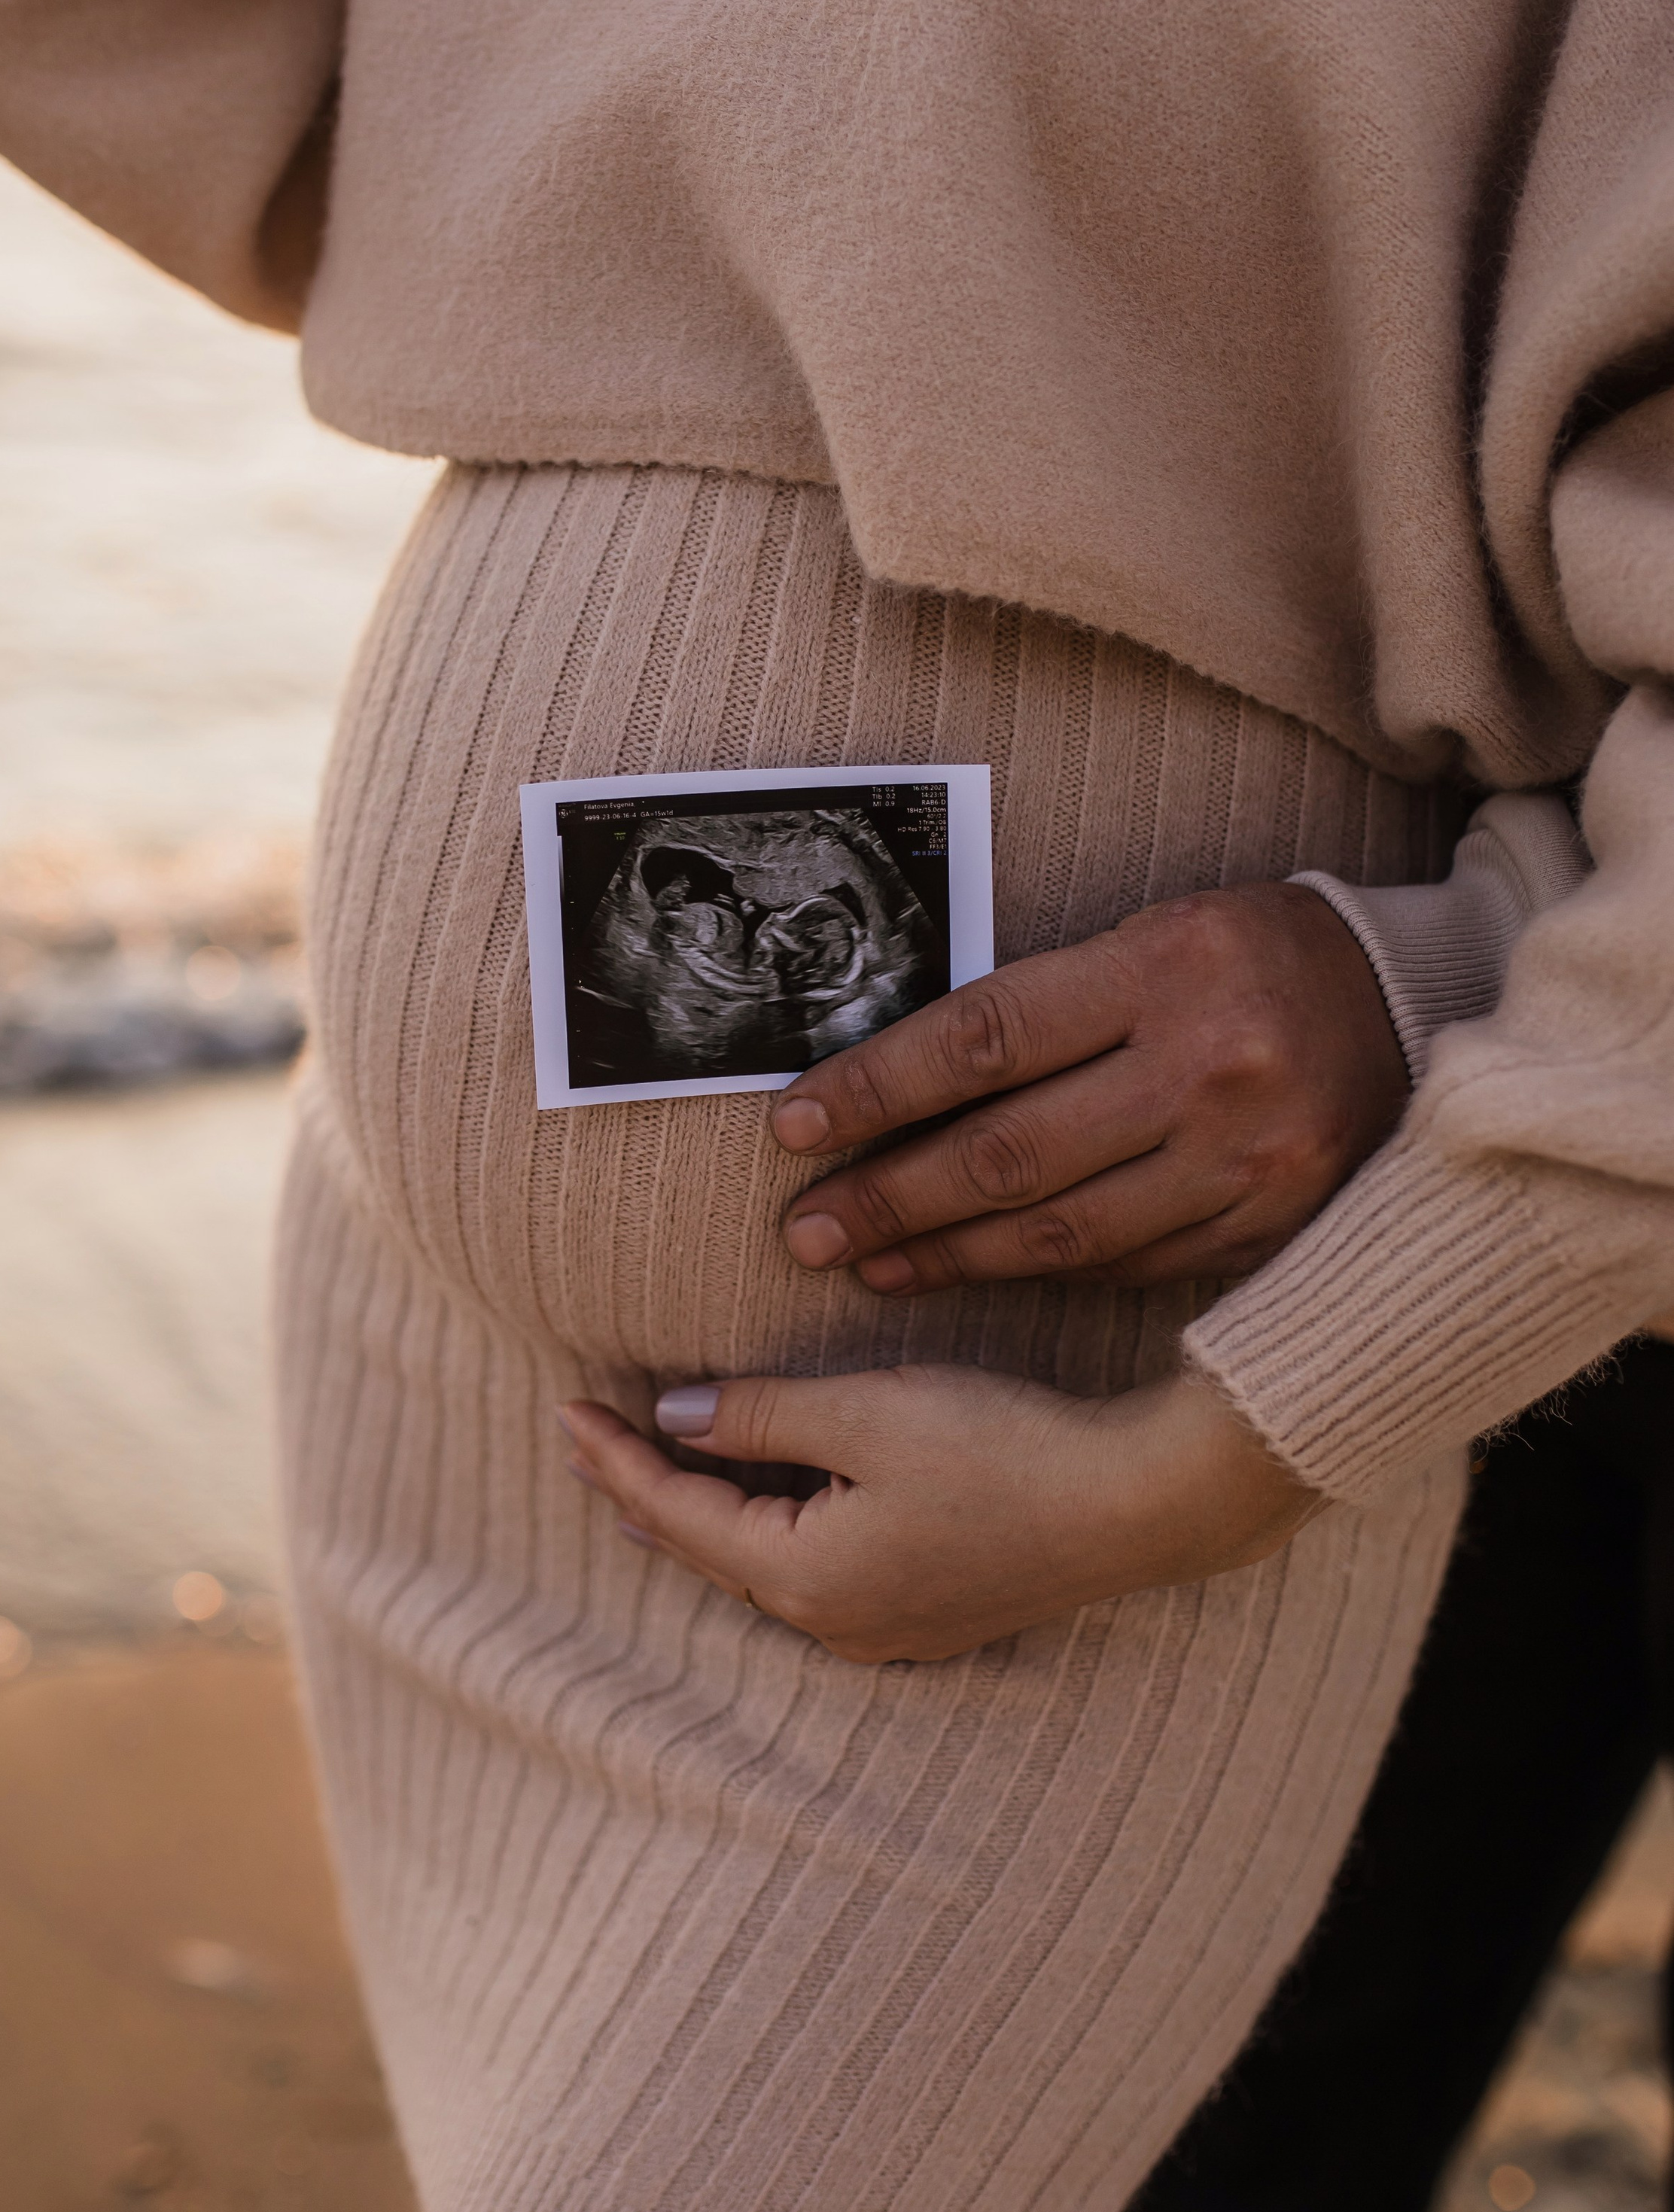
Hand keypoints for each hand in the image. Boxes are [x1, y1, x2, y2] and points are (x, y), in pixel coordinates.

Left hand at [559, 1368, 1316, 1662]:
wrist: (1134, 1505)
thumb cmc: (1003, 1449)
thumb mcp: (865, 1414)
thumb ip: (757, 1417)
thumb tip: (674, 1418)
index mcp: (804, 1577)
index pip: (676, 1512)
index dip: (615, 1458)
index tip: (564, 1411)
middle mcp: (834, 1623)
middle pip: (711, 1551)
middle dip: (646, 1493)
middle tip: (587, 1446)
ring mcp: (886, 1629)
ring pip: (761, 1567)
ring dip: (707, 1516)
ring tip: (652, 1482)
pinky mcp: (929, 1614)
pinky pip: (814, 1574)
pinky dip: (770, 1531)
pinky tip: (766, 1509)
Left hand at [768, 882, 1405, 1292]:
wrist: (1416, 1005)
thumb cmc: (1253, 956)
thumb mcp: (1155, 935)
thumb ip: (1050, 1005)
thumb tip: (901, 1080)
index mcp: (1166, 968)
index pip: (985, 1036)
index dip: (879, 1087)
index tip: (796, 1125)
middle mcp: (1208, 1067)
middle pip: (1011, 1150)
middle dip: (890, 1195)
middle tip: (803, 1229)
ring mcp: (1246, 1159)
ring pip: (1063, 1229)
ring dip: (947, 1254)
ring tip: (864, 1262)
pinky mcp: (1269, 1225)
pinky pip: (1128, 1262)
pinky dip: (1038, 1274)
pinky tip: (968, 1276)